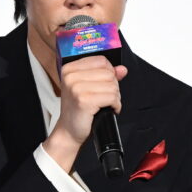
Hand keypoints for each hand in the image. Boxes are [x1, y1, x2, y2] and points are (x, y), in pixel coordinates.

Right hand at [43, 57, 128, 171]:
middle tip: (104, 98)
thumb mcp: (89, 87)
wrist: (69, 131)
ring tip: (105, 104)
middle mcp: (71, 77)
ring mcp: (76, 88)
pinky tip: (107, 109)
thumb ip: (106, 75)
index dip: (109, 73)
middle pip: (109, 73)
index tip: (105, 84)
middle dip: (113, 87)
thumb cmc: (78, 109)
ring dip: (114, 98)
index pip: (101, 61)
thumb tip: (122, 69)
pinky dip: (115, 105)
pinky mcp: (84, 101)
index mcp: (70, 69)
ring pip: (112, 86)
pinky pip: (112, 97)